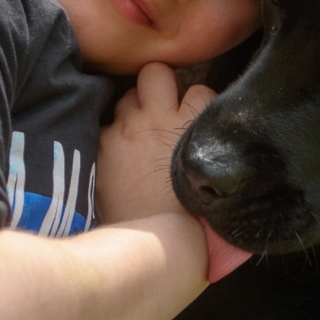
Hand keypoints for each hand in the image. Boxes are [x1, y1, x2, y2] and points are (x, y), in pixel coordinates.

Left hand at [97, 62, 214, 223]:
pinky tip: (118, 157)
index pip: (201, 89)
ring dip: (133, 110)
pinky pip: (106, 126)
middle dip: (158, 84)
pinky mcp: (104, 145)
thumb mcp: (215, 179)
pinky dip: (112, 137)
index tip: (191, 118)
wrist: (156, 246)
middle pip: (156, 72)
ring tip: (138, 134)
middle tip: (160, 108)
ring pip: (127, 95)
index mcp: (192, 126)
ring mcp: (128, 129)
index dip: (195, 103)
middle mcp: (159, 119)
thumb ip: (212, 151)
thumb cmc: (194, 222)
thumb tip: (212, 148)